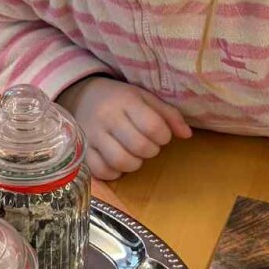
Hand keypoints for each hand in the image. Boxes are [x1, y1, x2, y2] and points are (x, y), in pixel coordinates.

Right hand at [58, 75, 190, 180]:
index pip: (153, 126)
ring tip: (134, 154)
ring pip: (121, 162)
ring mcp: (92, 136)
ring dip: (135, 164)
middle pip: (139, 147)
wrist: (81, 96)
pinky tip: (117, 162)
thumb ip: (168, 114)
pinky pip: (102, 171)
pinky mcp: (81, 151)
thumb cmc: (120, 98)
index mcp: (126, 101)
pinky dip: (114, 172)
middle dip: (151, 150)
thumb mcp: (145, 98)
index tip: (161, 135)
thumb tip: (187, 135)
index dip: (164, 136)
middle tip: (148, 145)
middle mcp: (107, 118)